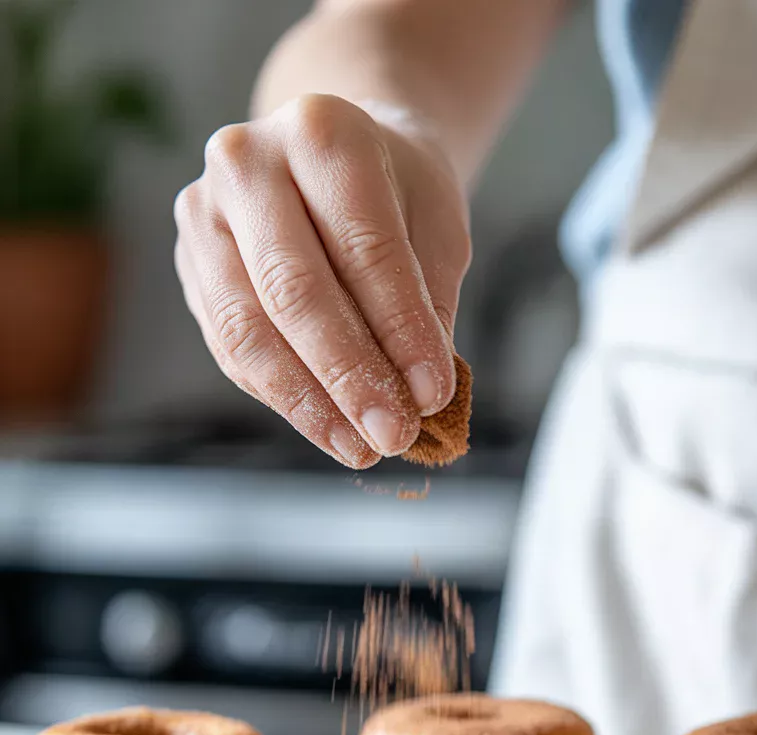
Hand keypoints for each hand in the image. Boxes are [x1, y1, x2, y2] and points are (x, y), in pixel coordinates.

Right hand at [174, 95, 470, 467]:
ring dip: (307, 402)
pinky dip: (281, 396)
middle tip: (392, 436)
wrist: (333, 155)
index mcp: (322, 132)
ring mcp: (204, 213)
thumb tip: (420, 395)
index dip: (400, 330)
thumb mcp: (436, 225)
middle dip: (348, 376)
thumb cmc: (394, 191)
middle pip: (294, 289)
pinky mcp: (189, 265)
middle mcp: (247, 162)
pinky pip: (230, 346)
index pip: (365, 248)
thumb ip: (429, 301)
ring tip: (359, 448)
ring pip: (247, 328)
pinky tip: (327, 427)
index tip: (433, 395)